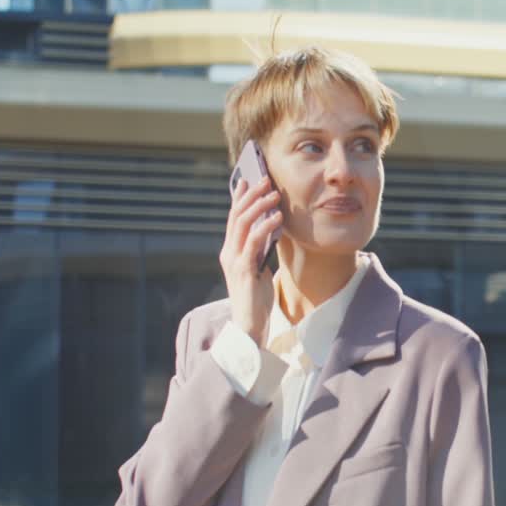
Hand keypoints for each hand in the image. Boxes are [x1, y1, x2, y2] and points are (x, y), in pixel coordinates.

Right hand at [219, 177, 282, 347]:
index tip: (248, 180)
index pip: (233, 218)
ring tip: (275, 194)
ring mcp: (234, 260)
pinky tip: (277, 217)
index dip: (239, 198)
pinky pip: (253, 241)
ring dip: (260, 205)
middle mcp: (228, 253)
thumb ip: (258, 250)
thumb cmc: (256, 299)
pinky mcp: (243, 270)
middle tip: (265, 180)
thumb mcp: (258, 268)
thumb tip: (270, 228)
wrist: (250, 326)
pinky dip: (265, 225)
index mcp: (230, 251)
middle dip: (251, 195)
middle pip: (237, 216)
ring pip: (243, 224)